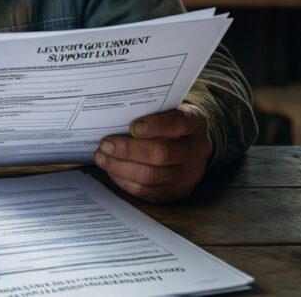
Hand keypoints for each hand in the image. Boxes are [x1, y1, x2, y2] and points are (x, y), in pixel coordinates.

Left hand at [94, 105, 211, 202]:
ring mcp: (190, 174)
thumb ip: (147, 112)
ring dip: (121, 168)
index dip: (154, 126)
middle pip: (162, 154)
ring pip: (152, 176)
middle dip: (128, 150)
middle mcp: (197, 149)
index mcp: (195, 122)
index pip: (177, 123)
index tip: (132, 127)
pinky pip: (148, 191)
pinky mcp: (178, 192)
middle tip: (105, 145)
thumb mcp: (166, 109)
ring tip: (102, 158)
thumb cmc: (169, 122)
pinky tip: (113, 171)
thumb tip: (113, 119)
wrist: (190, 144)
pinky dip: (126, 182)